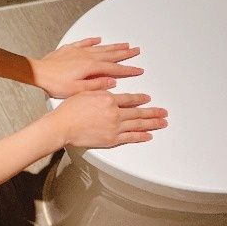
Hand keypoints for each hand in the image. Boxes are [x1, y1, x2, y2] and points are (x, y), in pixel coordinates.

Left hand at [32, 37, 144, 98]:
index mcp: (90, 67)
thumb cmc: (54, 83)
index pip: (114, 69)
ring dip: (113, 46)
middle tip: (136, 51)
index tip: (137, 70)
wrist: (38, 73)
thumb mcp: (77, 90)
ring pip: (100, 47)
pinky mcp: (69, 49)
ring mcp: (78, 51)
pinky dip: (93, 41)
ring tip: (124, 44)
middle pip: (110, 54)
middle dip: (125, 53)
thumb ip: (96, 86)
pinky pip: (85, 42)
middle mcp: (86, 56)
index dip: (127, 70)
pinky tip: (98, 39)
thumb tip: (111, 82)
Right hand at [53, 90, 167, 148]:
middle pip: (138, 112)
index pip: (129, 99)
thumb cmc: (69, 110)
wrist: (63, 126)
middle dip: (153, 112)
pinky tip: (148, 135)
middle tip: (163, 112)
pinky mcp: (112, 139)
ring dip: (152, 123)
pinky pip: (130, 137)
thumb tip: (111, 86)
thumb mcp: (85, 92)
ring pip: (138, 124)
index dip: (140, 99)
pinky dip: (141, 136)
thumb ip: (100, 89)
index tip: (147, 99)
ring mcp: (114, 127)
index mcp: (108, 99)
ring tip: (162, 122)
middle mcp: (114, 112)